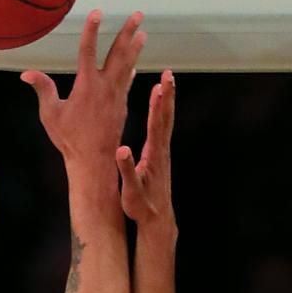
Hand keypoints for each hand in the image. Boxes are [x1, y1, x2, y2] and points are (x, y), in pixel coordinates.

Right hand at [22, 11, 145, 166]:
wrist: (94, 162)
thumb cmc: (69, 139)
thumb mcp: (51, 113)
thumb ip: (43, 89)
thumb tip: (26, 73)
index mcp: (87, 85)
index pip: (88, 50)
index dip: (92, 29)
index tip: (98, 12)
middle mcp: (106, 87)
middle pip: (118, 53)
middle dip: (128, 32)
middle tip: (138, 15)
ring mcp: (116, 97)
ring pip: (128, 66)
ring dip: (135, 48)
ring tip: (143, 33)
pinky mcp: (121, 107)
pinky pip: (127, 83)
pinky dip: (131, 71)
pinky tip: (134, 64)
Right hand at [115, 70, 174, 226]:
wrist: (156, 218)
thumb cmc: (141, 206)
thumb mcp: (130, 190)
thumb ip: (126, 170)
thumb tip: (121, 150)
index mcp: (153, 156)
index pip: (156, 126)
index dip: (158, 106)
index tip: (159, 87)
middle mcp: (161, 150)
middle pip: (166, 118)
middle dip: (168, 95)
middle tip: (169, 74)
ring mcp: (163, 152)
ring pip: (166, 121)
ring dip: (167, 100)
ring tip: (168, 81)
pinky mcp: (161, 154)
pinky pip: (162, 127)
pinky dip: (163, 111)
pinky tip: (161, 103)